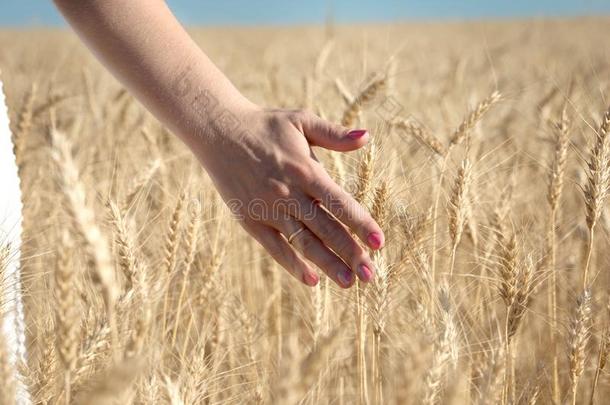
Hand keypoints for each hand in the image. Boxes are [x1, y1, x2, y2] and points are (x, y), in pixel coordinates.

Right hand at [193, 103, 384, 287]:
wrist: (218, 131)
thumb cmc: (265, 125)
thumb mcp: (301, 120)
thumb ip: (334, 134)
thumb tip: (367, 137)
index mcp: (305, 170)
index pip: (339, 203)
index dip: (360, 223)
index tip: (379, 242)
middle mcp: (288, 193)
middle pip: (325, 229)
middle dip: (350, 253)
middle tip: (371, 275)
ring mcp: (268, 210)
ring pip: (303, 242)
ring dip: (327, 264)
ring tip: (348, 283)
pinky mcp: (250, 221)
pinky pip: (275, 247)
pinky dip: (293, 264)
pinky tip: (312, 280)